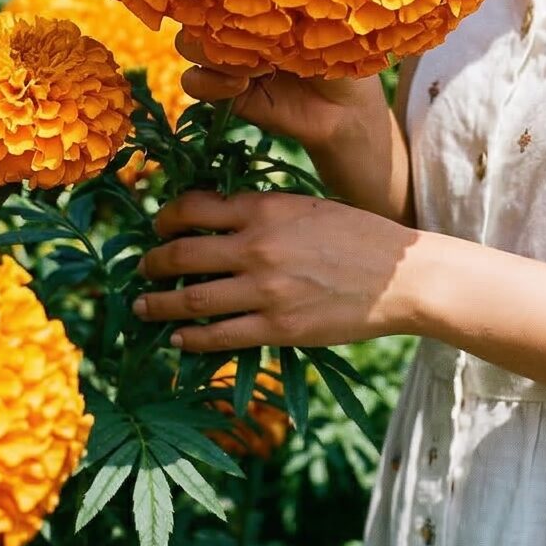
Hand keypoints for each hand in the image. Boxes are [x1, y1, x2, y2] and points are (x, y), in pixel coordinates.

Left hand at [134, 187, 424, 351]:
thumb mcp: (307, 206)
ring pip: (190, 299)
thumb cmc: (358, 235)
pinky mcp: (277, 328)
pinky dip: (190, 339)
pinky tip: (179, 339)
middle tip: (143, 269)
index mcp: (264, 208)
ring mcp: (264, 291)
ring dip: (158, 305)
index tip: (159, 228)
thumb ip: (263, 211)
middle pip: (181, 255)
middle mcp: (257, 247)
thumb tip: (218, 217)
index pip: (192, 208)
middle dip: (153, 263)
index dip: (166, 218)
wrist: (402, 277)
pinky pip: (218, 336)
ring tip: (144, 307)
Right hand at [173, 29, 387, 161]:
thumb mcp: (322, 16)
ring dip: (212, 51)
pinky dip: (210, 82)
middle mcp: (237, 24)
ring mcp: (228, 58)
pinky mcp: (225, 92)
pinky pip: (194, 83)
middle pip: (194, 8)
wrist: (348, 107)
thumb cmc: (344, 50)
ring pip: (187, 45)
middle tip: (252, 31)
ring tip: (255, 65)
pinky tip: (242, 85)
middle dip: (212, 16)